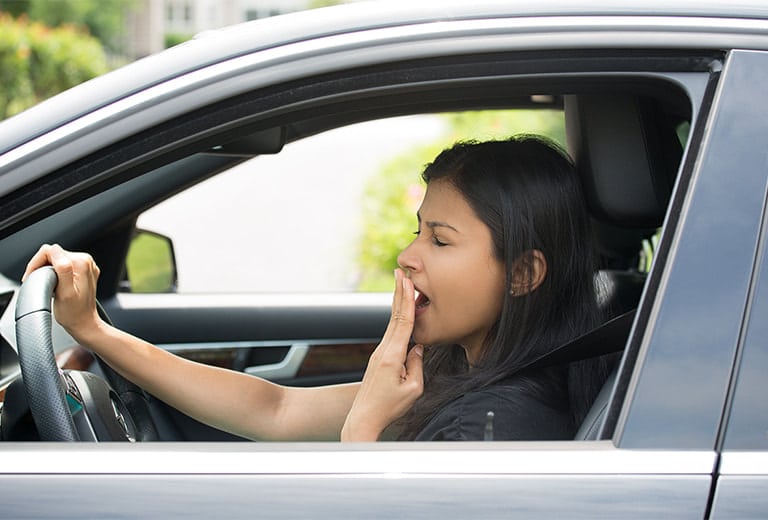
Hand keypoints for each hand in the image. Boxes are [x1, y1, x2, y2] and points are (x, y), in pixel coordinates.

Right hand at [23, 244, 102, 338]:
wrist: (85, 323)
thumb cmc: (74, 313)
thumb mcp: (65, 292)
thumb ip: (62, 269)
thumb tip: (55, 251)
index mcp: (82, 263)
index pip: (50, 251)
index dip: (36, 264)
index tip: (32, 277)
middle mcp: (86, 261)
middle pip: (53, 254)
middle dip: (41, 267)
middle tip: (39, 284)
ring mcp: (85, 266)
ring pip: (56, 259)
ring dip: (47, 271)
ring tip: (48, 286)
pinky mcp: (82, 271)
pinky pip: (62, 265)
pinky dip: (54, 274)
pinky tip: (55, 285)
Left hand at [341, 268, 423, 440]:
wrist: (363, 420)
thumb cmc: (389, 408)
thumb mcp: (413, 389)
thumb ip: (417, 364)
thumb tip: (418, 347)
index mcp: (392, 356)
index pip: (403, 322)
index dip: (407, 300)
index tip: (408, 281)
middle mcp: (383, 351)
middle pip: (395, 316)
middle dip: (399, 292)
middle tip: (401, 271)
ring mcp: (379, 354)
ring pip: (392, 324)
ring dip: (398, 303)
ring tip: (402, 284)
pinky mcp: (379, 359)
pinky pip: (391, 334)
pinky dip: (398, 319)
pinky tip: (402, 313)